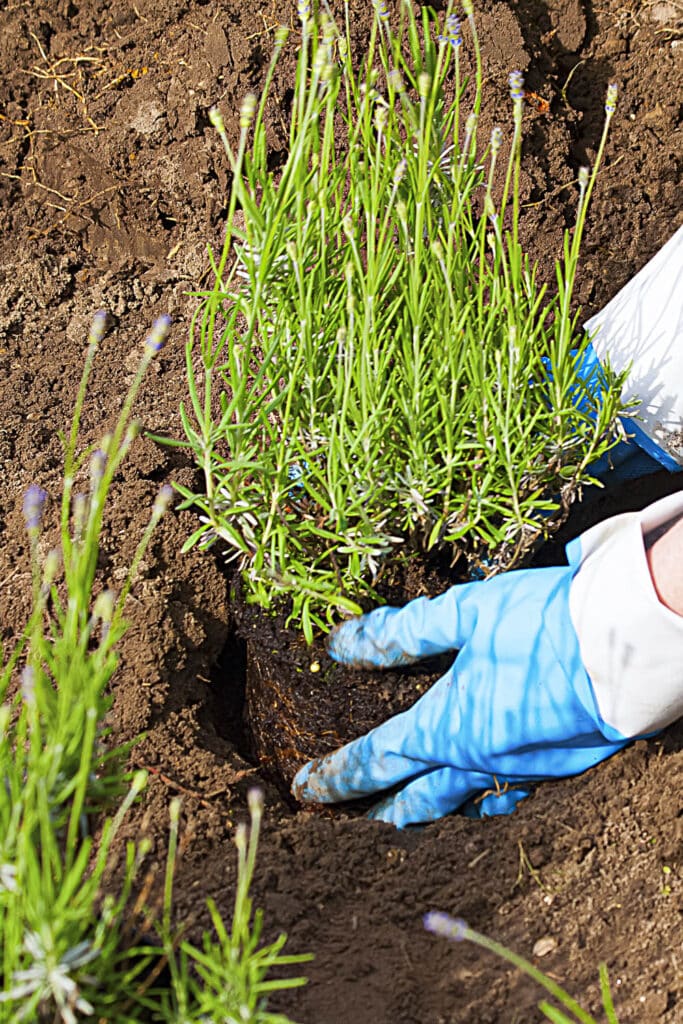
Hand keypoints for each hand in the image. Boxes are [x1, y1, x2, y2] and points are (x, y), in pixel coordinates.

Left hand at [291, 566, 628, 826]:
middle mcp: (478, 761)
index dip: (335, 775)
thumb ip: (401, 632)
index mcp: (446, 726)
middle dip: (376, 810)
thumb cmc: (543, 623)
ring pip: (462, 803)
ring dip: (427, 811)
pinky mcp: (558, 769)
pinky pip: (507, 796)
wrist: (631, 645)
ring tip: (405, 814)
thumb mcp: (463, 614)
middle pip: (415, 799)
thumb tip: (342, 645)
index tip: (305, 788)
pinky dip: (483, 800)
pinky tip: (484, 796)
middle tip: (347, 820)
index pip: (374, 760)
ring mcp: (520, 773)